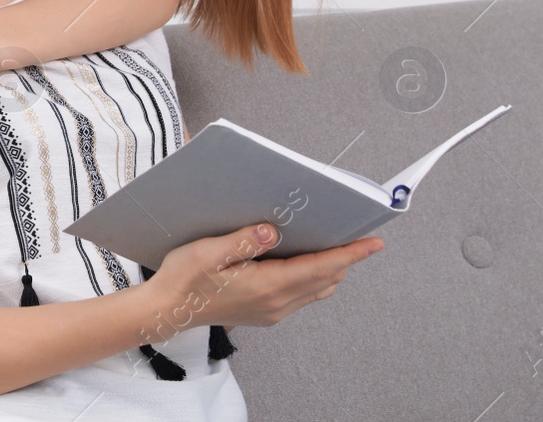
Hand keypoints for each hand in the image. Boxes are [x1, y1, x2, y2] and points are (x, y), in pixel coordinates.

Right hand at [141, 222, 384, 337]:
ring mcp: (272, 311)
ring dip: (332, 270)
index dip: (350, 253)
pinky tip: (306, 262)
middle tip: (359, 236)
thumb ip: (242, 240)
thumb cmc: (184, 279)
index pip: (321, 267)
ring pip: (318, 290)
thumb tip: (272, 229)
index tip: (374, 242)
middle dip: (346, 258)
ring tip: (336, 246)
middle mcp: (276, 303)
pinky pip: (303, 296)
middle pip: (326, 279)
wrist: (168, 310)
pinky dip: (315, 278)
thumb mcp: (207, 252)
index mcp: (267, 286)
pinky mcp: (266, 314)